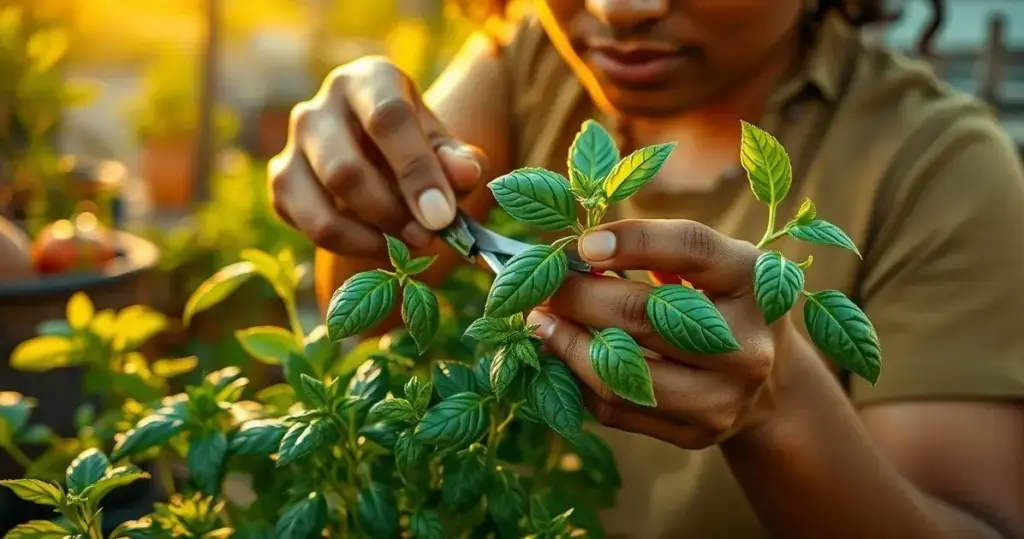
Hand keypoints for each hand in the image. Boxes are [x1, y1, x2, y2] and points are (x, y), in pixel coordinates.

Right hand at [269, 56, 486, 258]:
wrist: (377, 152)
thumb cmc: (416, 145)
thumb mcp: (444, 146)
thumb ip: (458, 159)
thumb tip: (465, 173)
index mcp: (368, 80)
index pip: (389, 119)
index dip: (416, 172)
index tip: (441, 217)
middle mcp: (320, 106)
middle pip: (346, 170)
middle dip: (390, 213)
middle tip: (427, 237)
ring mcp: (293, 144)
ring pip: (320, 202)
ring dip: (368, 234)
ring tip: (406, 244)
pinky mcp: (281, 182)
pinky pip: (308, 223)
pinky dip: (347, 243)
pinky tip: (379, 243)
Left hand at [529, 219, 792, 448]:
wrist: (771, 385)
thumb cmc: (723, 304)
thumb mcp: (713, 265)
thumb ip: (655, 250)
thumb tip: (569, 250)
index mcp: (754, 281)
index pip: (691, 249)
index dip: (632, 242)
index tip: (581, 244)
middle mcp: (746, 342)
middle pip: (644, 315)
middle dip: (577, 296)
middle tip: (540, 284)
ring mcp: (724, 396)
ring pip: (622, 374)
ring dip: (567, 344)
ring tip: (541, 321)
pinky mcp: (697, 433)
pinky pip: (617, 410)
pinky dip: (579, 379)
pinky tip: (563, 355)